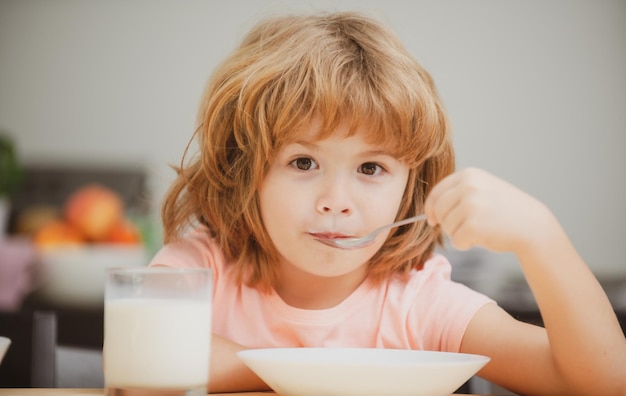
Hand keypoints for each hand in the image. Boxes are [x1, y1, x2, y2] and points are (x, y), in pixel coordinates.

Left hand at [424, 168, 555, 252]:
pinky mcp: (474, 225)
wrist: (532, 225)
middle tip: (464, 227)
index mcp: (469, 175)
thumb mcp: (482, 189)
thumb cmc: (504, 210)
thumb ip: (458, 193)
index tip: (433, 219)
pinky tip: (482, 238)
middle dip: (446, 223)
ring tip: (480, 229)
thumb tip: (430, 212)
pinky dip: (465, 244)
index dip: (431, 208)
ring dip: (458, 234)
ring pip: (446, 227)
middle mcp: (468, 186)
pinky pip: (456, 241)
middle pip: (438, 210)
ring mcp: (471, 205)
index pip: (436, 192)